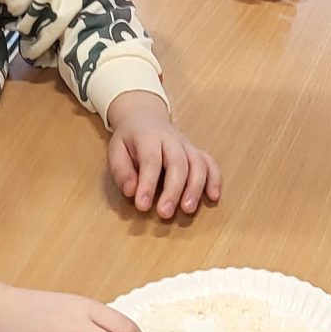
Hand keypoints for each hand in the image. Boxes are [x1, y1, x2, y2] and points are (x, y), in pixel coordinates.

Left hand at [106, 90, 220, 218]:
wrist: (145, 118)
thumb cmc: (130, 140)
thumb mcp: (115, 150)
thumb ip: (122, 171)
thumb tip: (131, 191)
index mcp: (148, 137)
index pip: (151, 160)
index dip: (147, 184)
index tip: (142, 206)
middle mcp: (172, 139)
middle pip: (178, 163)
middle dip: (173, 190)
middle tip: (165, 213)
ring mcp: (187, 145)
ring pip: (198, 164)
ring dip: (195, 188)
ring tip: (188, 209)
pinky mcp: (197, 152)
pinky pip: (211, 164)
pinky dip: (215, 180)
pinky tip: (213, 197)